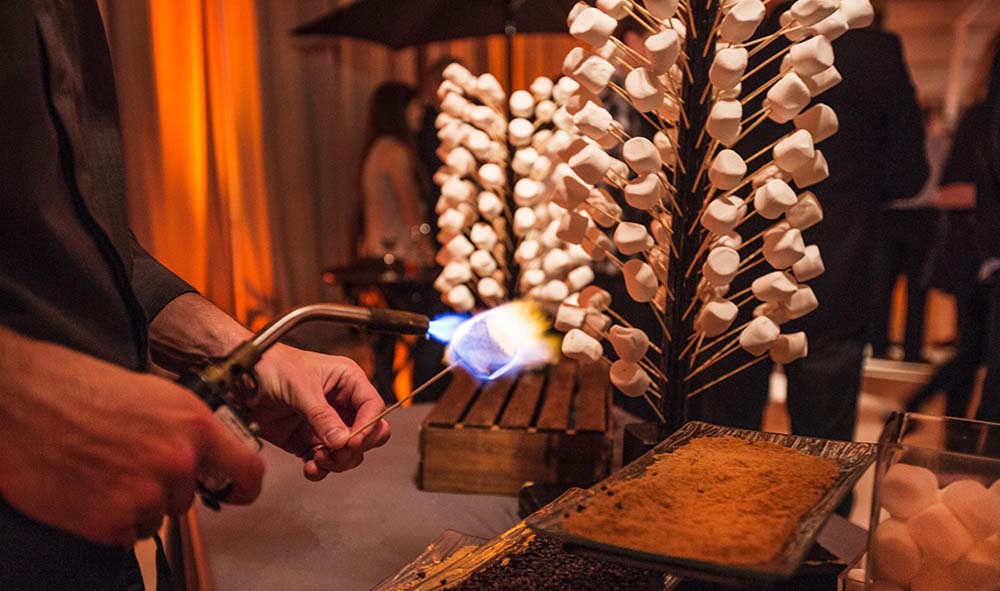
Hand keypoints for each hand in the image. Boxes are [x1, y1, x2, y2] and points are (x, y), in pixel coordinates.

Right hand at [0, 332, 263, 546]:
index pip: (247, 470)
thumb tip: (202, 453)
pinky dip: (109, 520)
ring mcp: (145, 494)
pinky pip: (125, 535)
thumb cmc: (79, 387)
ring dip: (135, 504)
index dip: (244, 487)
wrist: (21, 399)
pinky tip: (88, 489)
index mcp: (194, 425)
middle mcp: (177, 462)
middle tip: (127, 463)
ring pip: (156, 517)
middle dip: (164, 487)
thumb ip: (185, 428)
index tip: (238, 492)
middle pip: (188, 497)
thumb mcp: (154, 394)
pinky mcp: (110, 521)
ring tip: (102, 471)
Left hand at [251, 345, 390, 480]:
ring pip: (349, 452)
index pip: (373, 406)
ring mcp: (325, 424)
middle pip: (368, 433)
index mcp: (348, 381)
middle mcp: (341, 403)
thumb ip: (322, 415)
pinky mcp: (307, 441)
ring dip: (337, 461)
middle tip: (337, 453)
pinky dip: (320, 470)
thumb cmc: (271, 364)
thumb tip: (341, 440)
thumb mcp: (300, 386)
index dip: (368, 426)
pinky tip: (310, 468)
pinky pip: (325, 462)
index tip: (353, 441)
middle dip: (355, 447)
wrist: (240, 376)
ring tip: (319, 459)